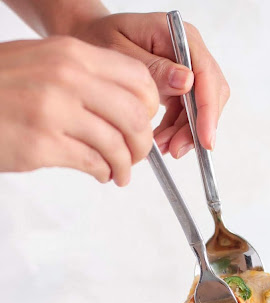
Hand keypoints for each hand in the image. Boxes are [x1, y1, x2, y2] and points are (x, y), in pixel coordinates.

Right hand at [0, 37, 158, 184]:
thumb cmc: (0, 89)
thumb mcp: (42, 63)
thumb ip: (82, 77)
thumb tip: (123, 103)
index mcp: (70, 54)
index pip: (136, 78)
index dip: (149, 107)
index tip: (144, 123)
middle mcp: (66, 78)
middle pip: (134, 115)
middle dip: (143, 143)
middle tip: (137, 156)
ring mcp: (54, 111)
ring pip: (116, 144)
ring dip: (125, 166)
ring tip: (119, 173)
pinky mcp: (43, 145)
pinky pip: (93, 163)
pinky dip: (104, 173)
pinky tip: (101, 175)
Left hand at [72, 13, 229, 158]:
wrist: (88, 37)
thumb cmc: (98, 37)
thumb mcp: (119, 51)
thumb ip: (153, 67)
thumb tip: (187, 82)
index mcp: (177, 36)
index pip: (206, 74)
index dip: (208, 109)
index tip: (205, 139)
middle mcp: (187, 51)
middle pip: (209, 94)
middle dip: (197, 127)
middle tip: (176, 150)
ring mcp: (184, 69)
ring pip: (200, 108)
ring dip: (185, 133)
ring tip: (161, 147)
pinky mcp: (179, 85)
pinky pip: (186, 113)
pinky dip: (176, 131)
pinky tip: (160, 141)